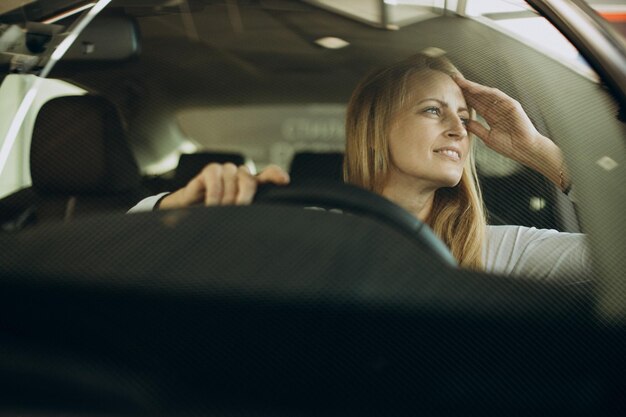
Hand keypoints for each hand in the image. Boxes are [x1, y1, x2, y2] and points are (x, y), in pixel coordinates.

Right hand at [158, 163, 289, 208]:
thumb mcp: (234, 213)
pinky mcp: (210, 170)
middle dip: (245, 196)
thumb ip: (248, 212)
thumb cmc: (215, 212)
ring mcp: (226, 170)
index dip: (276, 175)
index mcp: (251, 184)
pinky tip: (211, 205)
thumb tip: (261, 225)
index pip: (268, 175)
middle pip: (249, 180)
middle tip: (239, 208)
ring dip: (225, 200)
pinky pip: (215, 180)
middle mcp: (241, 174)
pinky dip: (214, 195)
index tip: (285, 180)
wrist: (190, 208)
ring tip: (219, 211)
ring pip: (231, 181)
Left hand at [453, 75, 543, 165]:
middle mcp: (497, 108)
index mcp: (491, 116)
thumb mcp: (487, 137)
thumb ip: (476, 129)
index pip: (475, 103)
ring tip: (460, 81)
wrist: (526, 150)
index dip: (463, 97)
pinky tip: (474, 88)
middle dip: (465, 87)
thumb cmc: (510, 146)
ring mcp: (504, 105)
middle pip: (478, 95)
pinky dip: (486, 91)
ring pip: (486, 93)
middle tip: (452, 78)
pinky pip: (497, 96)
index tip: (450, 91)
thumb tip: (464, 122)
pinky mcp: (512, 104)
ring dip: (473, 86)